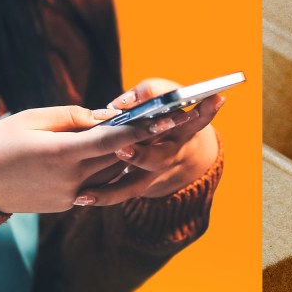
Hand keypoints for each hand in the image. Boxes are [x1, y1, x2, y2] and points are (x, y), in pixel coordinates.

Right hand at [0, 105, 157, 212]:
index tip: (165, 116)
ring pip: (110, 172)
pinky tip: (109, 152)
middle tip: (162, 117)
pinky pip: (95, 184)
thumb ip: (70, 117)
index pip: (113, 139)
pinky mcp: (65, 204)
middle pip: (118, 156)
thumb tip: (104, 117)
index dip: (142, 127)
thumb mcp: (29, 119)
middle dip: (140, 138)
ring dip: (125, 154)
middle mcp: (70, 178)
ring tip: (141, 133)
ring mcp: (69, 195)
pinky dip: (104, 167)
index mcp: (61, 153)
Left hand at [77, 78, 223, 205]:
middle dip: (141, 155)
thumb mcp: (165, 95)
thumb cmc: (164, 111)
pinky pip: (121, 192)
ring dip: (110, 192)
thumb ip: (148, 93)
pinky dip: (102, 195)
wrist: (178, 154)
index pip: (197, 120)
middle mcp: (173, 154)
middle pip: (158, 158)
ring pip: (135, 185)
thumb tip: (120, 104)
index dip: (203, 112)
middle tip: (121, 150)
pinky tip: (79, 197)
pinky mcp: (140, 184)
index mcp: (186, 128)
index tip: (212, 102)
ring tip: (85, 194)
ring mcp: (157, 173)